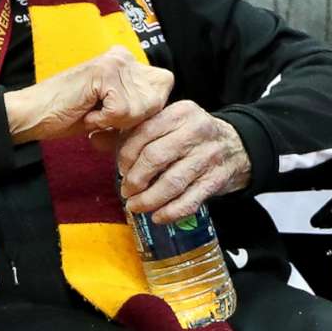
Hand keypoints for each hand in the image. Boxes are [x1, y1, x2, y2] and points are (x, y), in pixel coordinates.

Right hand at [6, 48, 172, 141]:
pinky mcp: (104, 74)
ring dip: (115, 123)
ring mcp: (115, 62)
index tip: (118, 117)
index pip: (164, 85)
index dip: (147, 110)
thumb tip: (164, 118)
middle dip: (134, 119)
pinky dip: (102, 123)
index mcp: (126, 61)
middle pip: (158, 98)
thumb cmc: (68, 115)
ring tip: (92, 115)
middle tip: (104, 119)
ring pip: (140, 109)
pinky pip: (122, 113)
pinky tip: (86, 115)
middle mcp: (124, 56)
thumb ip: (137, 107)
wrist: (33, 115)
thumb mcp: (111, 111)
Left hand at [105, 100, 250, 221]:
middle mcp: (196, 131)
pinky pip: (190, 201)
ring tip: (135, 207)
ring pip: (172, 182)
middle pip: (156, 158)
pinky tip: (157, 217)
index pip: (144, 133)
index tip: (120, 169)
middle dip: (135, 179)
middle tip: (126, 191)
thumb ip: (132, 132)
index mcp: (179, 113)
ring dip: (149, 199)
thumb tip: (94, 139)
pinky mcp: (217, 180)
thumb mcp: (166, 125)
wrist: (237, 146)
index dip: (126, 155)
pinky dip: (170, 212)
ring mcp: (208, 157)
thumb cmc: (191, 137)